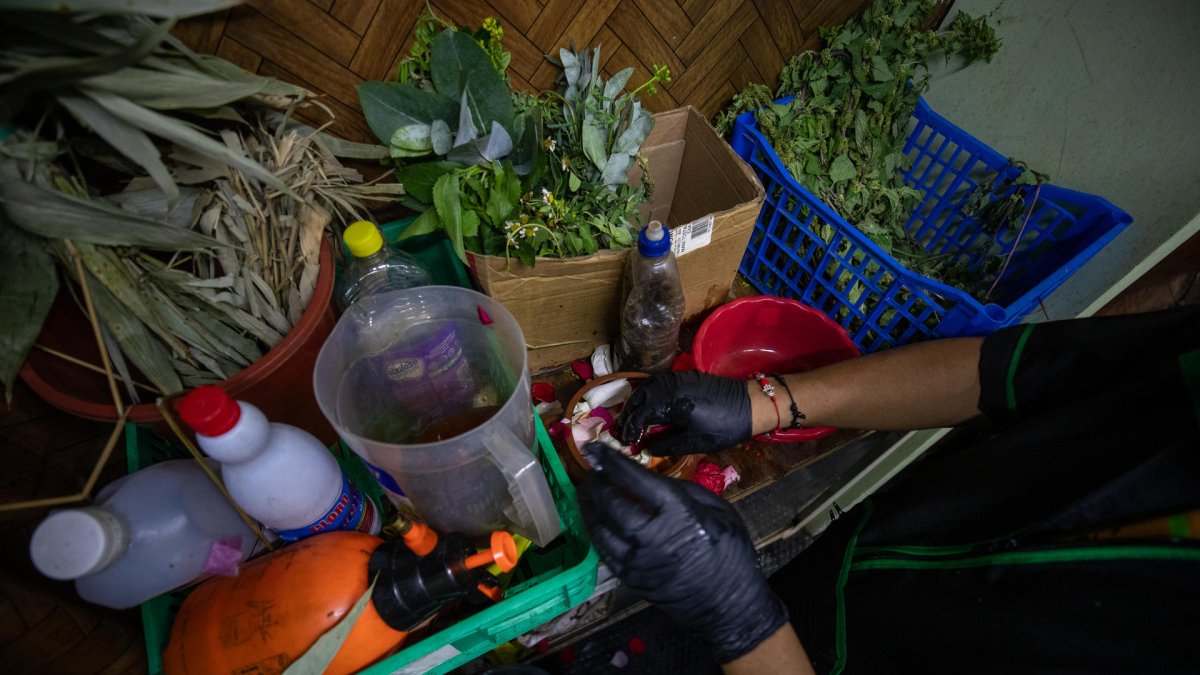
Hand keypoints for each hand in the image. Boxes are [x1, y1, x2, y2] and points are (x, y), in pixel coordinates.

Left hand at [578, 443, 787, 662]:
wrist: (730, 606)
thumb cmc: (731, 553)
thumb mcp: (719, 510)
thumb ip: (684, 491)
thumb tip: (653, 479)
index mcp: (678, 513)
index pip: (635, 479)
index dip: (611, 461)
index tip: (595, 448)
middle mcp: (652, 535)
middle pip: (611, 502)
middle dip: (595, 483)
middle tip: (589, 470)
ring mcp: (638, 561)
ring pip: (601, 527)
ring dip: (589, 507)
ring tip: (586, 492)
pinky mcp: (631, 579)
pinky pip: (605, 551)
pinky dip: (596, 531)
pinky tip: (595, 520)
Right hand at [618, 371, 751, 456]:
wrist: (749, 405)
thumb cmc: (723, 427)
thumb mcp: (694, 443)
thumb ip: (666, 445)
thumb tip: (646, 448)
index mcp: (670, 402)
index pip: (639, 416)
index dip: (630, 430)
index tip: (626, 442)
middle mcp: (669, 386)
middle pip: (638, 398)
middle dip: (628, 414)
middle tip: (624, 430)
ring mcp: (676, 378)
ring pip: (646, 387)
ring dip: (636, 402)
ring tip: (633, 419)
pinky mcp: (684, 376)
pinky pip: (658, 382)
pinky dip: (648, 394)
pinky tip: (649, 406)